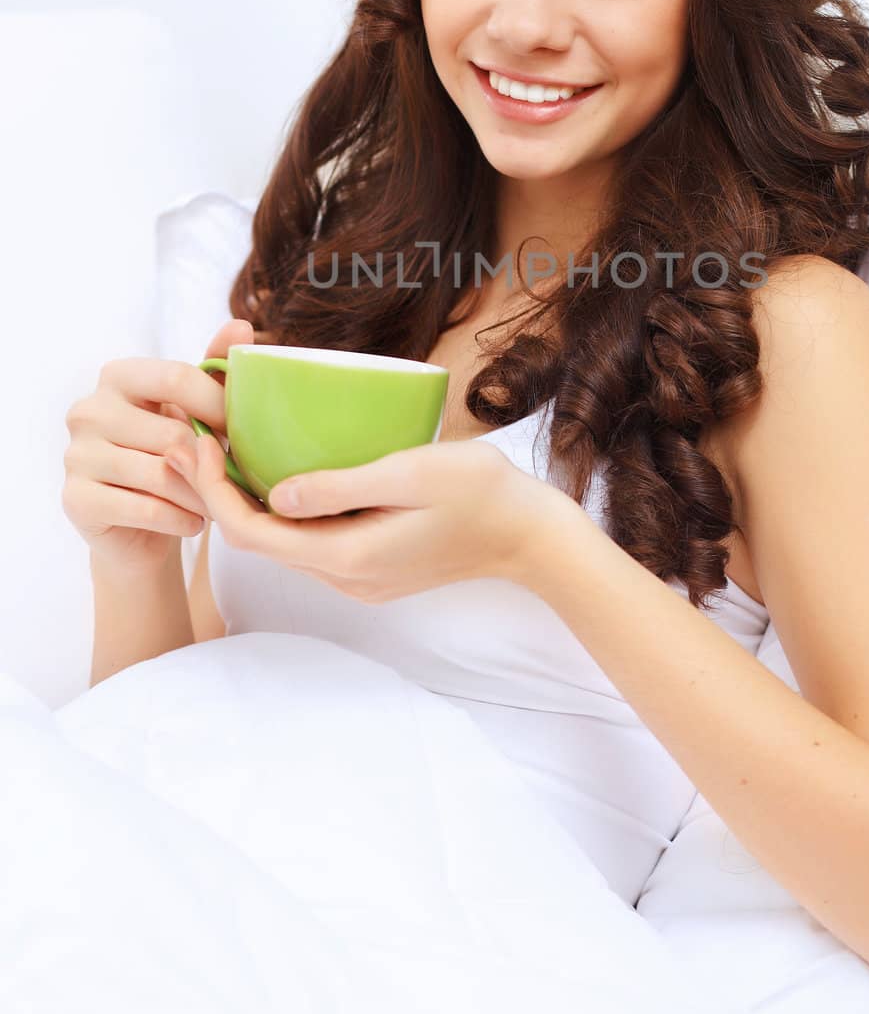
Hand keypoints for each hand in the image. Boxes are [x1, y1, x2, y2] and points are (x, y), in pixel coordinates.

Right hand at [62, 318, 254, 577]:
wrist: (139, 527)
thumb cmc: (171, 456)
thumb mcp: (193, 409)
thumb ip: (214, 368)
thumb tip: (243, 326)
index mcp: (117, 376)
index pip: (177, 378)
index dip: (219, 405)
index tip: (245, 431)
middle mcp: (88, 410)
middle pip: (173, 432)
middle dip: (211, 461)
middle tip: (234, 479)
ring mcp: (76, 455)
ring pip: (162, 474)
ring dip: (200, 495)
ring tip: (218, 504)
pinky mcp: (75, 500)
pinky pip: (146, 508)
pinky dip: (180, 519)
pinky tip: (193, 522)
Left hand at [164, 430, 578, 601]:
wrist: (530, 535)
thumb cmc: (480, 493)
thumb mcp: (411, 474)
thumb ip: (341, 486)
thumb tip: (274, 491)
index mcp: (349, 556)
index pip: (254, 532)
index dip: (213, 489)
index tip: (195, 441)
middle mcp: (345, 576)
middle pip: (260, 540)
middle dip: (219, 491)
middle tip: (193, 437)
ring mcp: (359, 576)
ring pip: (283, 540)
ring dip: (249, 499)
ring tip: (226, 446)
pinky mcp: (372, 565)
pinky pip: (310, 539)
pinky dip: (283, 507)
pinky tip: (281, 469)